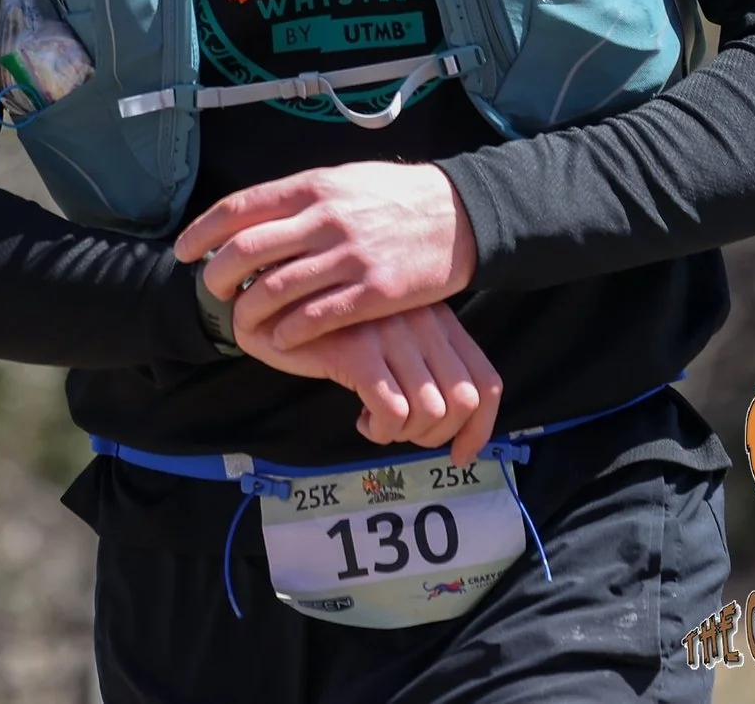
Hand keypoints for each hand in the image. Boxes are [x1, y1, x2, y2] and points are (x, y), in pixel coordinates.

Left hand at [175, 161, 476, 352]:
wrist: (459, 215)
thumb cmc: (393, 197)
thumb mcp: (341, 180)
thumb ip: (298, 199)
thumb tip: (249, 214)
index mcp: (311, 188)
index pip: (238, 209)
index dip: (201, 232)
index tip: (183, 251)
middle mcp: (324, 219)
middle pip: (246, 251)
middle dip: (217, 276)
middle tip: (211, 291)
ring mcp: (348, 256)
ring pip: (275, 289)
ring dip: (249, 309)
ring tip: (241, 318)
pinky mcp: (374, 291)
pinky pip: (316, 317)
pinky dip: (288, 331)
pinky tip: (279, 338)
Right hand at [232, 299, 503, 464]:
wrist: (269, 301)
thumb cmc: (331, 326)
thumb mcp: (389, 334)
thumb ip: (423, 360)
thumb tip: (452, 420)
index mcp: (437, 318)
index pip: (486, 382)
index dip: (478, 429)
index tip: (458, 454)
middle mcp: (421, 322)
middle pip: (463, 402)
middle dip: (436, 435)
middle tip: (402, 434)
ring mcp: (390, 334)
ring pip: (431, 411)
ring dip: (406, 433)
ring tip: (379, 425)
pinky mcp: (357, 350)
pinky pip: (393, 410)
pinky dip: (382, 430)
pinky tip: (363, 420)